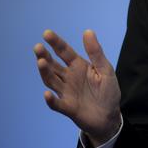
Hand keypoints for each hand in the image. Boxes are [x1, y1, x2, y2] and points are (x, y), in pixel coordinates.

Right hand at [34, 29, 120, 145]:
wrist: (110, 116)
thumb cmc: (108, 91)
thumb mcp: (105, 70)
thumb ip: (96, 52)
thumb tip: (87, 31)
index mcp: (78, 66)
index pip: (65, 52)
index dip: (56, 43)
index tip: (46, 33)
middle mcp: (69, 78)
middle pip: (53, 65)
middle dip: (45, 56)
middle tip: (38, 47)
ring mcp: (67, 92)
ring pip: (51, 81)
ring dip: (45, 72)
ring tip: (41, 62)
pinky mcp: (68, 107)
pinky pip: (57, 104)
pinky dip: (51, 100)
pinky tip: (47, 94)